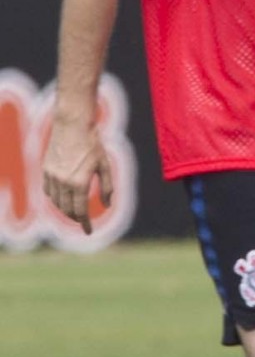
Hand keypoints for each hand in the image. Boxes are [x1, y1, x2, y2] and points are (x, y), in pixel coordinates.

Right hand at [42, 117, 113, 233]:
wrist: (72, 124)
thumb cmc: (93, 143)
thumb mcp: (104, 165)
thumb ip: (106, 187)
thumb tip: (107, 206)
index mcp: (79, 183)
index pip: (81, 211)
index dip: (85, 224)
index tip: (89, 232)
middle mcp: (63, 182)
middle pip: (67, 209)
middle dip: (75, 218)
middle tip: (83, 221)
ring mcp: (52, 176)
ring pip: (56, 202)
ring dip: (64, 209)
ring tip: (73, 210)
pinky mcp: (46, 169)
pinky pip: (48, 191)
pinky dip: (55, 198)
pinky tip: (62, 197)